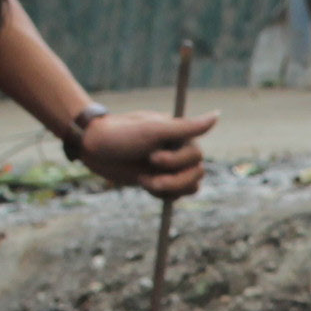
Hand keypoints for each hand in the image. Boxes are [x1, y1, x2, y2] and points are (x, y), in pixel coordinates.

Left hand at [79, 110, 215, 199]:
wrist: (92, 147)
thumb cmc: (121, 134)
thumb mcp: (154, 130)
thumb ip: (187, 126)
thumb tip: (218, 115)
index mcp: (180, 135)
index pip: (196, 157)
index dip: (177, 162)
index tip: (152, 157)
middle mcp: (177, 150)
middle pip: (196, 175)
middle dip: (173, 181)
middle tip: (147, 179)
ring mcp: (168, 167)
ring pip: (188, 188)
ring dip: (167, 189)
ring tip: (144, 181)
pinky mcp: (157, 180)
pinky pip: (173, 195)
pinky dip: (160, 194)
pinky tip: (142, 184)